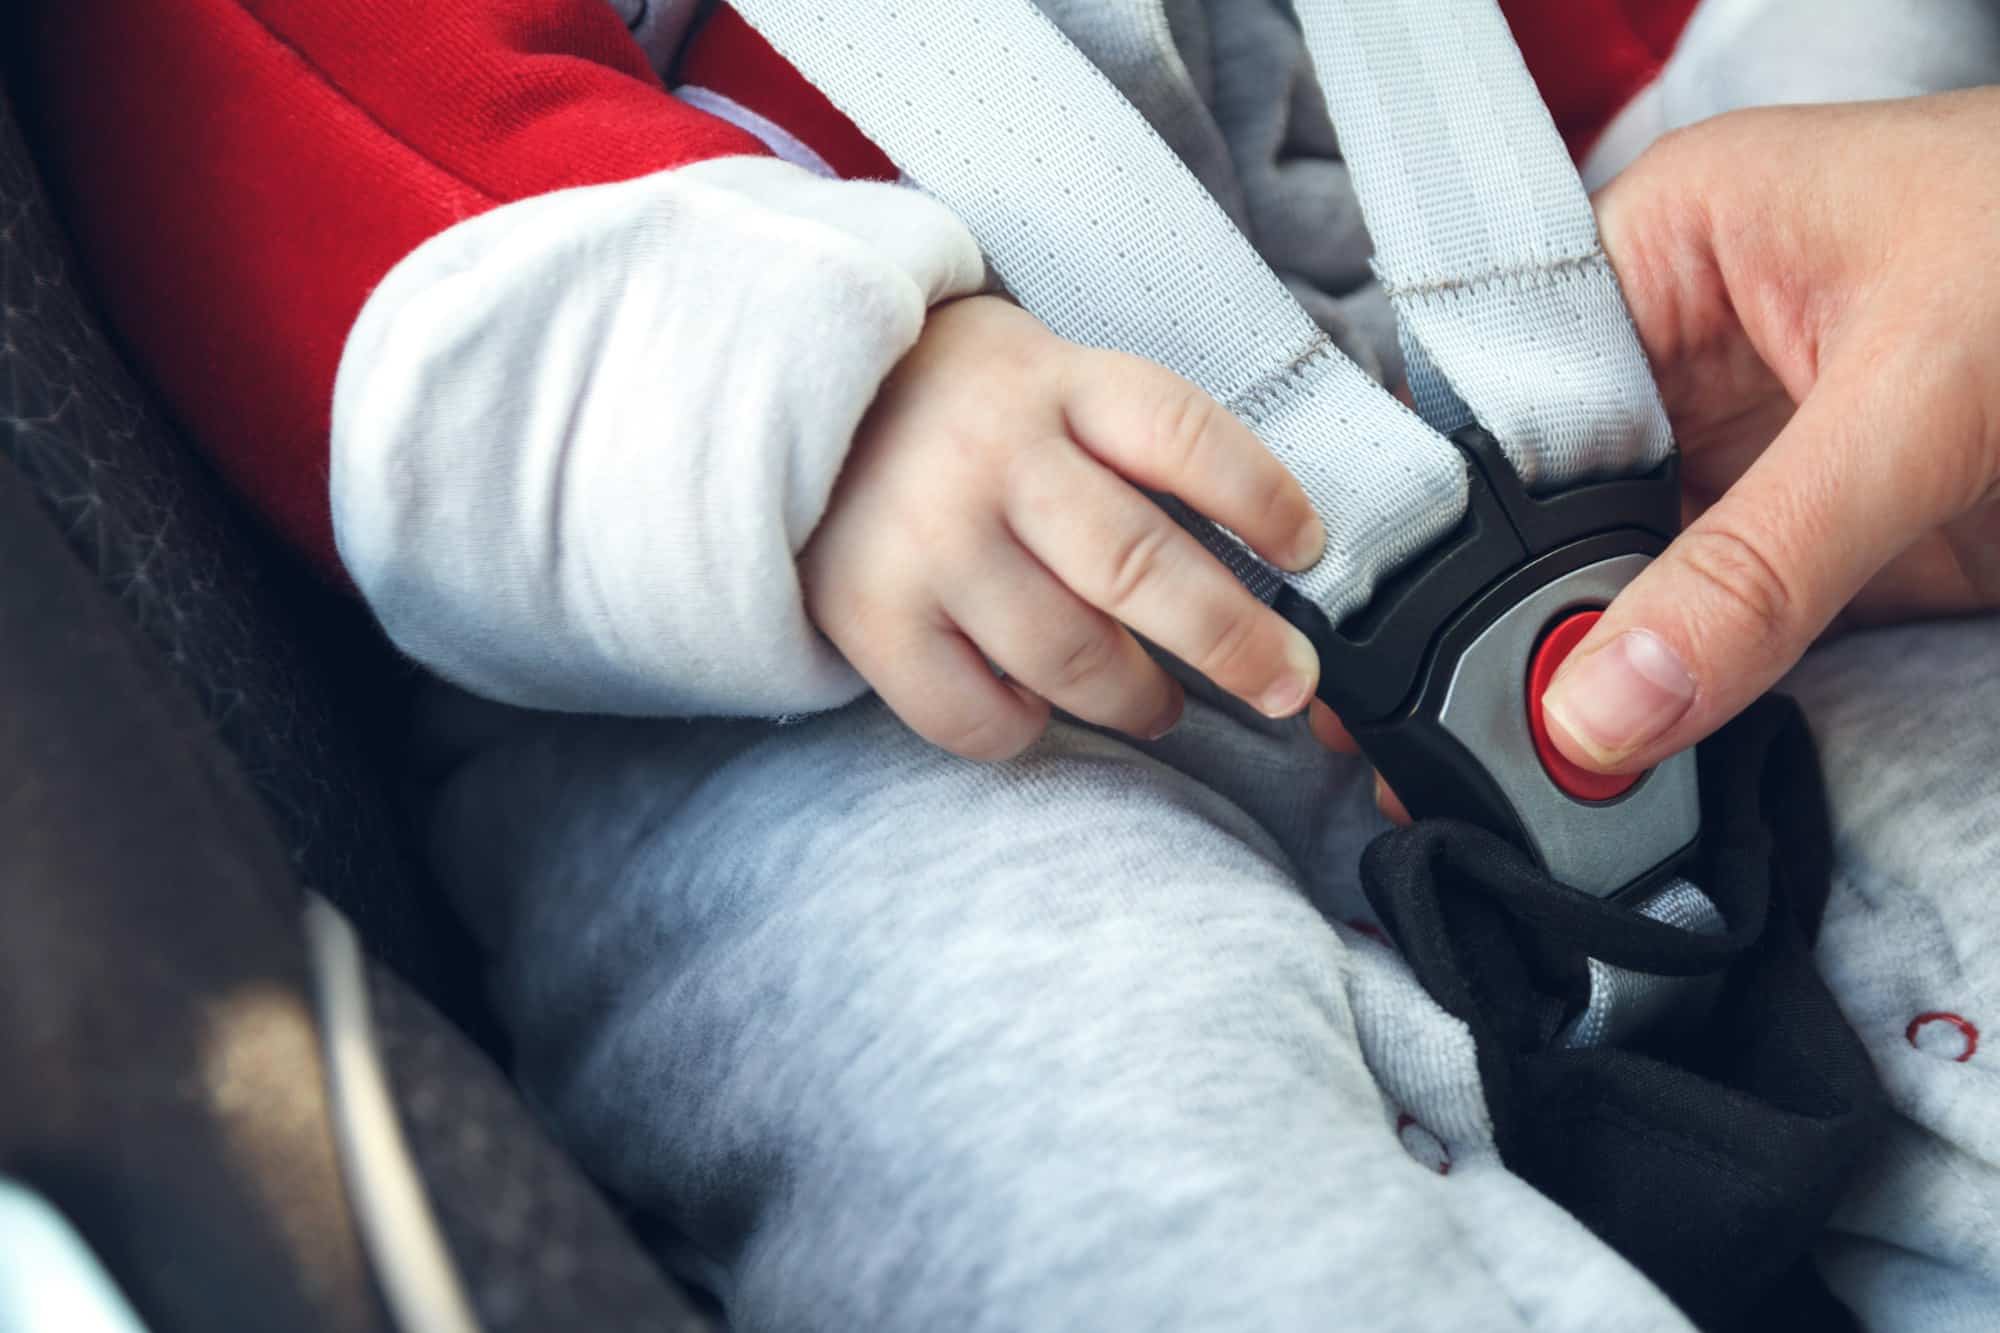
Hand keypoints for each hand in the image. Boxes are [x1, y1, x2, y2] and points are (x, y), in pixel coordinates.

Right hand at [801, 294, 1325, 760]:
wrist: (789, 401)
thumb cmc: (955, 402)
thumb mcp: (1047, 371)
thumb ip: (1132, 440)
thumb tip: (1264, 554)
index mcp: (1053, 381)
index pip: (1182, 436)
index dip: (1263, 500)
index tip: (1308, 551)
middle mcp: (990, 458)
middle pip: (1137, 567)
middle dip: (1234, 642)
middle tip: (1284, 685)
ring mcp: (927, 542)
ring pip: (1069, 655)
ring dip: (1139, 699)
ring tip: (1160, 705)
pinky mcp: (871, 616)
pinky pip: (976, 714)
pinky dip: (1025, 728)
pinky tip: (1039, 705)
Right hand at [1322, 90, 1999, 813]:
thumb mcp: (1918, 402)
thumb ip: (1757, 566)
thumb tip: (1603, 706)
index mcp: (1664, 252)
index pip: (1506, 400)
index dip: (1454, 529)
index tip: (1404, 655)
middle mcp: (1683, 352)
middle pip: (1553, 506)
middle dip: (1517, 623)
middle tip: (1455, 747)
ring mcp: (1751, 453)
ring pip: (1625, 577)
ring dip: (1592, 672)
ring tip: (1523, 774)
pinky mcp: (1821, 542)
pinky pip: (1723, 630)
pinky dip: (1684, 702)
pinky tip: (1625, 763)